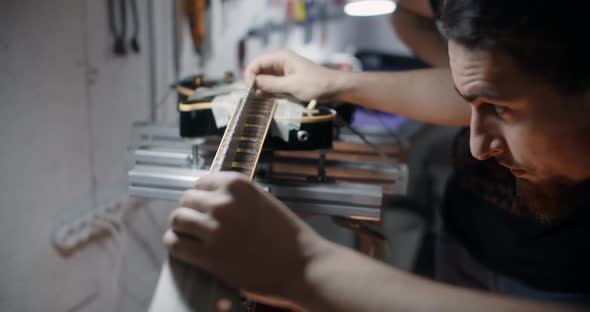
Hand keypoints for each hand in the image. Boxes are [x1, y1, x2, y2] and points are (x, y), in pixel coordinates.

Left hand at [163, 172, 325, 299]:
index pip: (201, 182)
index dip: (201, 195)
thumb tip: (211, 198)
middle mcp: (222, 203)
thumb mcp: (262, 200)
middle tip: (199, 223)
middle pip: (186, 199)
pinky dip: (176, 245)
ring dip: (181, 227)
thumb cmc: (288, 235)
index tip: (204, 205)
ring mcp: (213, 230)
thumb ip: (237, 197)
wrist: (301, 265)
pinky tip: (185, 248)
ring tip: (190, 235)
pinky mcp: (208, 256)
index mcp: (237, 185)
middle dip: (191, 210)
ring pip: (177, 220)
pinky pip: (176, 244)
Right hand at [245, 49, 340, 100]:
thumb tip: (253, 83)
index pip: (257, 63)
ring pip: (266, 79)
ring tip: (261, 100)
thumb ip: (271, 84)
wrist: (336, 88)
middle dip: (255, 83)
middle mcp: (281, 62)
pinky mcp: (289, 81)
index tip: (250, 89)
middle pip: (260, 71)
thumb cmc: (317, 84)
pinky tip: (270, 99)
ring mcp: (285, 72)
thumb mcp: (292, 85)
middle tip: (254, 97)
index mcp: (281, 57)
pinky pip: (274, 85)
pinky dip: (270, 92)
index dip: (250, 75)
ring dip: (263, 89)